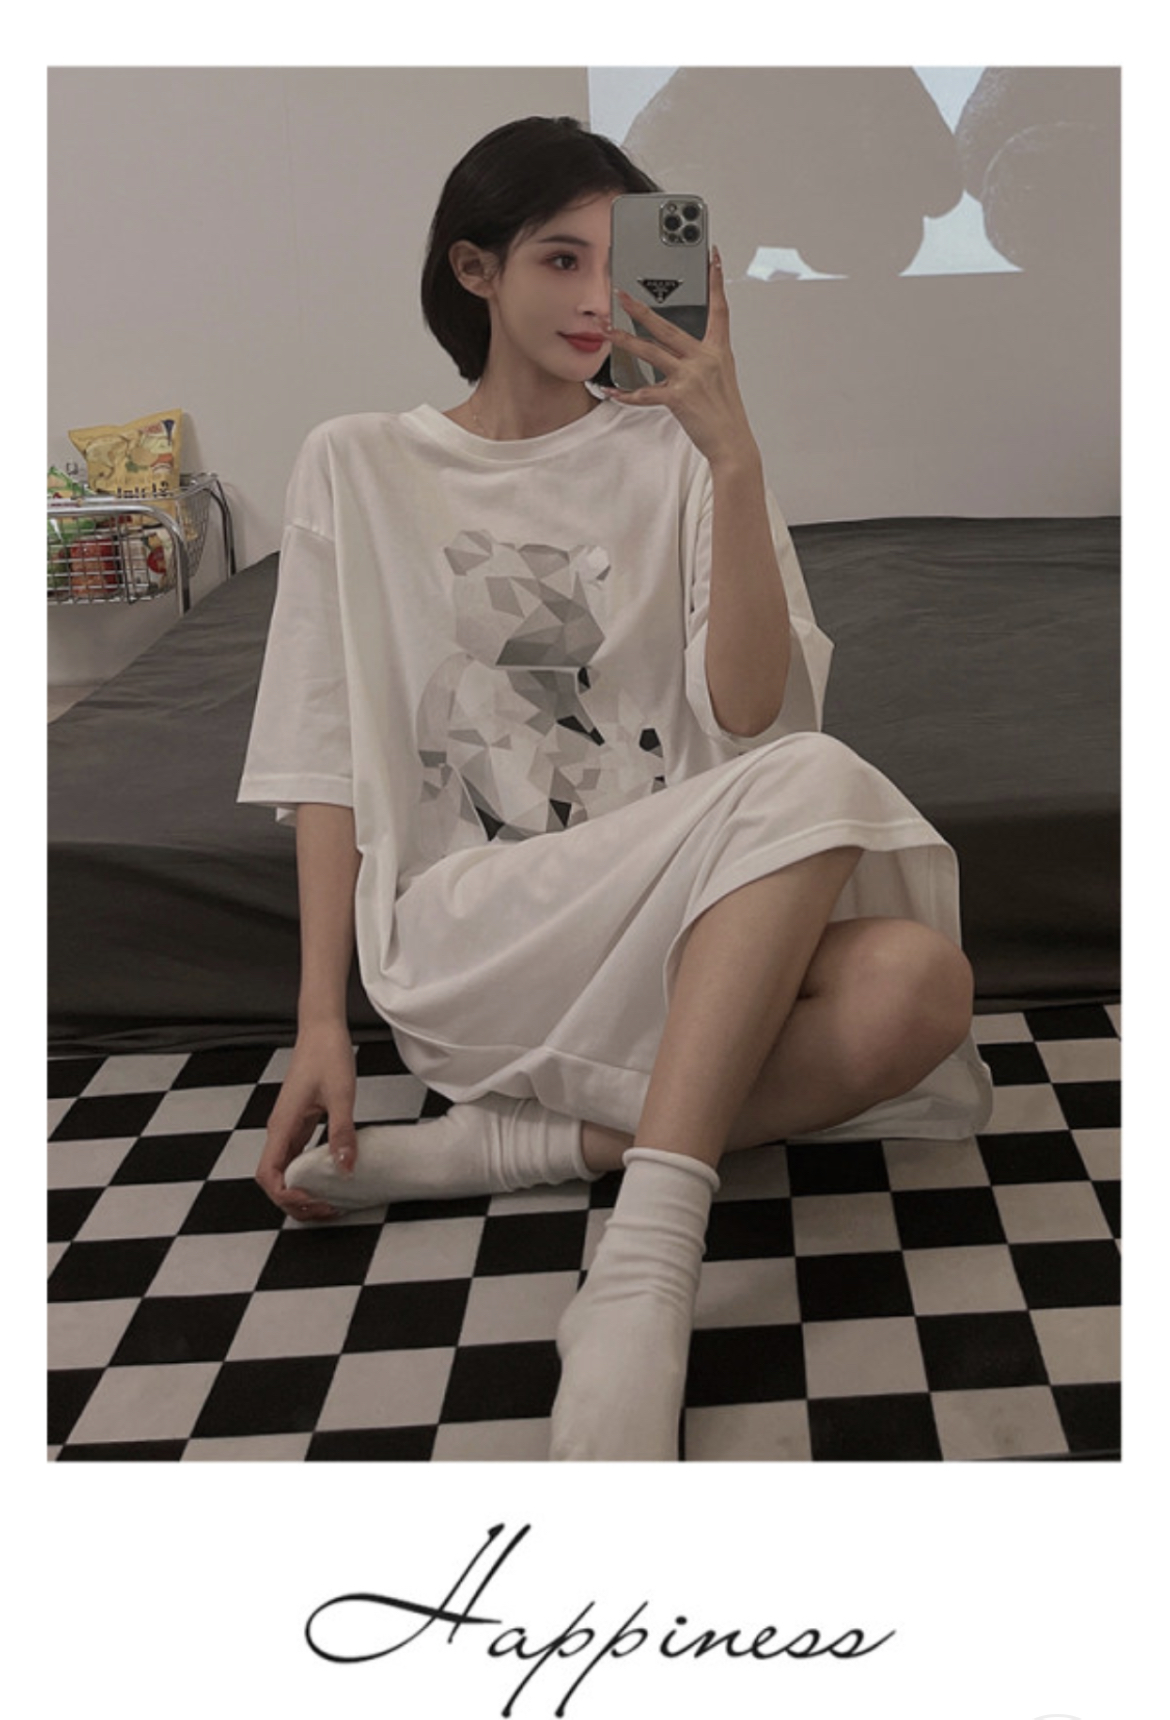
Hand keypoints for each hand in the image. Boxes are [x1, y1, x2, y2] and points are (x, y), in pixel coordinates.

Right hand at [255, 1020, 357, 1221]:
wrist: (321, 1029)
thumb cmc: (327, 1055)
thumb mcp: (341, 1095)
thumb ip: (342, 1132)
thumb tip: (345, 1168)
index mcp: (282, 1126)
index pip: (269, 1176)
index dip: (287, 1197)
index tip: (315, 1201)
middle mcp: (279, 1130)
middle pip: (274, 1180)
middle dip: (295, 1201)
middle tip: (327, 1209)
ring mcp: (287, 1127)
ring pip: (285, 1171)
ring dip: (301, 1191)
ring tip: (330, 1201)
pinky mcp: (298, 1122)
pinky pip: (297, 1157)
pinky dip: (309, 1174)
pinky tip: (332, 1176)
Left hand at [601, 248, 757, 469]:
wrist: (732, 441)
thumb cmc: (726, 412)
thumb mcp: (721, 377)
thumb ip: (702, 359)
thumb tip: (684, 352)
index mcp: (718, 350)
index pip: (719, 308)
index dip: (716, 281)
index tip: (713, 258)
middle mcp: (704, 359)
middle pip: (667, 326)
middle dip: (640, 308)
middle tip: (622, 294)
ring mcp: (691, 377)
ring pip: (651, 351)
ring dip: (625, 340)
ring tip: (606, 331)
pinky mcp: (678, 398)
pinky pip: (646, 393)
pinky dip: (627, 394)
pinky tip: (612, 391)